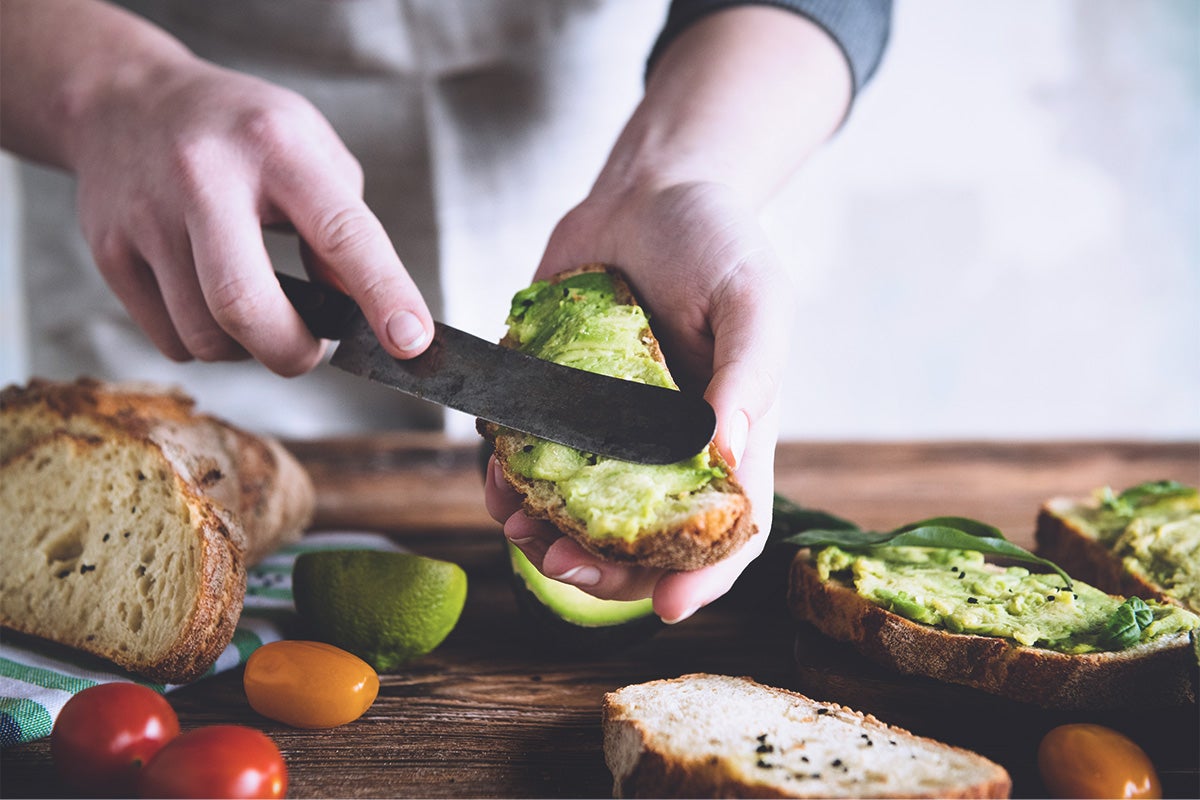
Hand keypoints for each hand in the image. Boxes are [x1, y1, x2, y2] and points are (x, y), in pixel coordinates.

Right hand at [68, 56, 431, 372]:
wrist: (123, 101)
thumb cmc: (238, 133)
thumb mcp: (309, 150)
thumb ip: (345, 227)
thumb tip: (362, 310)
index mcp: (275, 146)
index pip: (342, 233)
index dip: (383, 294)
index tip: (411, 342)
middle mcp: (203, 177)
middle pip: (245, 305)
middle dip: (292, 351)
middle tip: (311, 347)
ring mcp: (147, 216)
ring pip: (205, 337)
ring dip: (247, 349)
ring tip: (258, 310)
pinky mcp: (109, 251)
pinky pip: (169, 340)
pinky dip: (205, 344)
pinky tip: (211, 302)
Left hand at [484, 178, 790, 622]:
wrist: (644, 190)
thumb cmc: (716, 240)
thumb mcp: (753, 298)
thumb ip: (749, 373)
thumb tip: (729, 453)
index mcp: (726, 437)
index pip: (725, 532)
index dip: (703, 579)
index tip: (670, 608)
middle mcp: (664, 447)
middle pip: (641, 544)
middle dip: (602, 573)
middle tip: (560, 567)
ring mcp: (607, 430)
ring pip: (577, 515)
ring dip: (544, 537)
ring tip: (517, 529)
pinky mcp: (555, 401)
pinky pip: (530, 461)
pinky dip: (509, 481)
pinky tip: (495, 477)